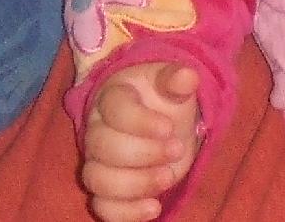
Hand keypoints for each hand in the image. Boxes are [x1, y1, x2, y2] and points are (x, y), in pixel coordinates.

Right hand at [81, 62, 203, 221]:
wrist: (162, 122)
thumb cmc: (163, 100)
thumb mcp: (171, 84)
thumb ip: (176, 79)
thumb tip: (188, 76)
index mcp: (111, 98)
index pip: (114, 109)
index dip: (140, 121)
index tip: (169, 128)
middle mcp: (96, 131)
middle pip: (102, 146)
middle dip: (142, 153)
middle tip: (177, 149)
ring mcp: (97, 163)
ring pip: (97, 180)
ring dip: (134, 184)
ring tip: (168, 177)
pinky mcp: (106, 190)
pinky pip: (102, 207)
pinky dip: (125, 213)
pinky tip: (154, 208)